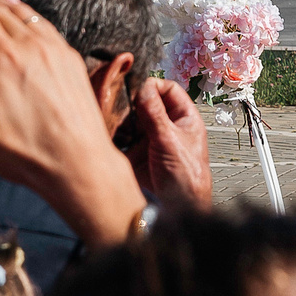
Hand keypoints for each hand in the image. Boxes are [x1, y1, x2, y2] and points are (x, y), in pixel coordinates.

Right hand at [0, 0, 146, 248]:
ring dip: (2, 7)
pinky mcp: (70, 57)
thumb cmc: (25, 152)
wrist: (80, 164)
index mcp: (2, 58)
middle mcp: (30, 44)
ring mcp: (54, 48)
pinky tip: (19, 12)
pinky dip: (27, 15)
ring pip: (23, 13)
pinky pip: (44, 24)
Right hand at [124, 76, 213, 210]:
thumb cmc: (187, 177)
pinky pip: (123, 140)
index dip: (153, 87)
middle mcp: (167, 127)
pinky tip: (108, 133)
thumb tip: (144, 87)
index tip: (137, 90)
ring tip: (111, 119)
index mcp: (184, 118)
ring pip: (132, 122)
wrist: (178, 208)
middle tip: (118, 104)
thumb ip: (155, 113)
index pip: (168, 90)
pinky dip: (114, 136)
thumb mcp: (169, 140)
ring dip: (121, 120)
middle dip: (132, 104)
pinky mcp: (137, 156)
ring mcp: (151, 141)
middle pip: (146, 104)